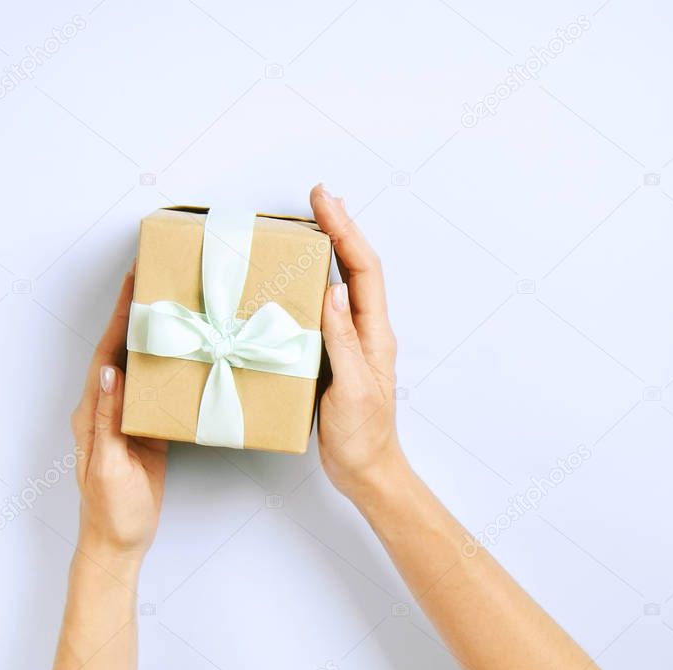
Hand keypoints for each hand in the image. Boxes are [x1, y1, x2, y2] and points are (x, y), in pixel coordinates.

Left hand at [70, 269, 167, 565]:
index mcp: (92, 413)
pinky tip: (186, 354)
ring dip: (154, 336)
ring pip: (140, 367)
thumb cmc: (110, 510)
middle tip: (156, 280)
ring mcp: (127, 419)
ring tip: (175, 306)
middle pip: (121, 350)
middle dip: (135, 315)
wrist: (118, 544)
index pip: (106, 353)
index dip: (118, 317)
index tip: (132, 284)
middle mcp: (106, 408)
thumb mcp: (109, 465)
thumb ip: (108, 419)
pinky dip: (169, 368)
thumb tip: (110, 371)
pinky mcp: (146, 432)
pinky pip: (156, 391)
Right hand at [310, 184, 405, 503]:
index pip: (362, 270)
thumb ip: (343, 340)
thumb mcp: (352, 389)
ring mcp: (352, 341)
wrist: (366, 470)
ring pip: (343, 282)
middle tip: (316, 196)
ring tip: (310, 222)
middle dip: (339, 227)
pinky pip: (326, 307)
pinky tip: (298, 277)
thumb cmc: (362, 436)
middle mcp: (366, 330)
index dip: (345, 231)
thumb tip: (332, 290)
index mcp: (374, 334)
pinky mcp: (335, 354)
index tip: (324, 201)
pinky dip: (313, 281)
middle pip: (355, 267)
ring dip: (329, 249)